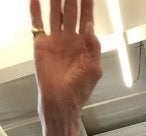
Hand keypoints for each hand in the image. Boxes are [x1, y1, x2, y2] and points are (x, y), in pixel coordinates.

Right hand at [30, 0, 101, 135]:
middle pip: (71, 11)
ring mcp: (55, 40)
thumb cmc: (79, 90)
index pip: (87, 18)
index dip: (88, 4)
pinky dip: (35, 8)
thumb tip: (90, 27)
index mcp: (84, 45)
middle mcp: (70, 39)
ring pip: (55, 12)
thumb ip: (94, 47)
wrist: (61, 101)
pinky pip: (37, 22)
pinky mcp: (41, 43)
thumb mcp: (94, 69)